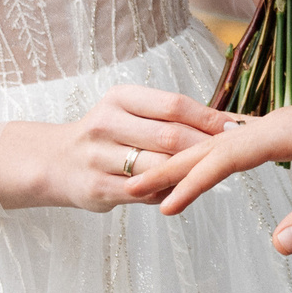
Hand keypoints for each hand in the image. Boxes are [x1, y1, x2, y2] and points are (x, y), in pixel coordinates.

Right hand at [2, 83, 229, 211]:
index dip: (209, 118)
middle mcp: (106, 123)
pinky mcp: (97, 188)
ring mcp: (98, 157)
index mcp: (120, 98)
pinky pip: (145, 194)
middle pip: (170, 136)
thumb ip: (168, 117)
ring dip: (189, 173)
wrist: (55, 161)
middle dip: (206, 147)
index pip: (174, 105)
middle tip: (234, 155)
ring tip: (213, 174)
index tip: (236, 128)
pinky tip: (181, 191)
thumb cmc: (108, 134)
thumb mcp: (130, 112)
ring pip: (159, 168)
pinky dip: (168, 193)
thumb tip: (225, 124)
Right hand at [130, 93, 291, 252]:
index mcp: (287, 131)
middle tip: (131, 191)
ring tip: (148, 183)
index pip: (228, 155)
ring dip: (184, 162)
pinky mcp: (280, 130)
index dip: (196, 180)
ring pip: (219, 142)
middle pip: (212, 144)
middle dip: (173, 167)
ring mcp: (275, 123)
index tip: (166, 205)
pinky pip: (233, 142)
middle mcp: (274, 122)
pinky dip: (207, 157)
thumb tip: (278, 247)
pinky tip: (192, 168)